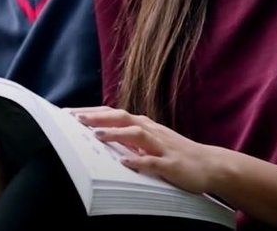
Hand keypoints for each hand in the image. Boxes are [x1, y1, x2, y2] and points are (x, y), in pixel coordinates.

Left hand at [72, 106, 224, 194]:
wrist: (209, 164)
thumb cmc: (173, 152)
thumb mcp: (148, 141)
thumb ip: (126, 137)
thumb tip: (97, 133)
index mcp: (143, 125)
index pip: (112, 113)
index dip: (91, 112)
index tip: (67, 113)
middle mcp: (151, 131)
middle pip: (122, 118)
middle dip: (98, 117)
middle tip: (75, 119)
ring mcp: (161, 146)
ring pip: (137, 135)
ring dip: (116, 134)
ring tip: (97, 135)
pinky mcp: (172, 164)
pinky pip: (154, 161)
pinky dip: (139, 161)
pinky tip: (125, 163)